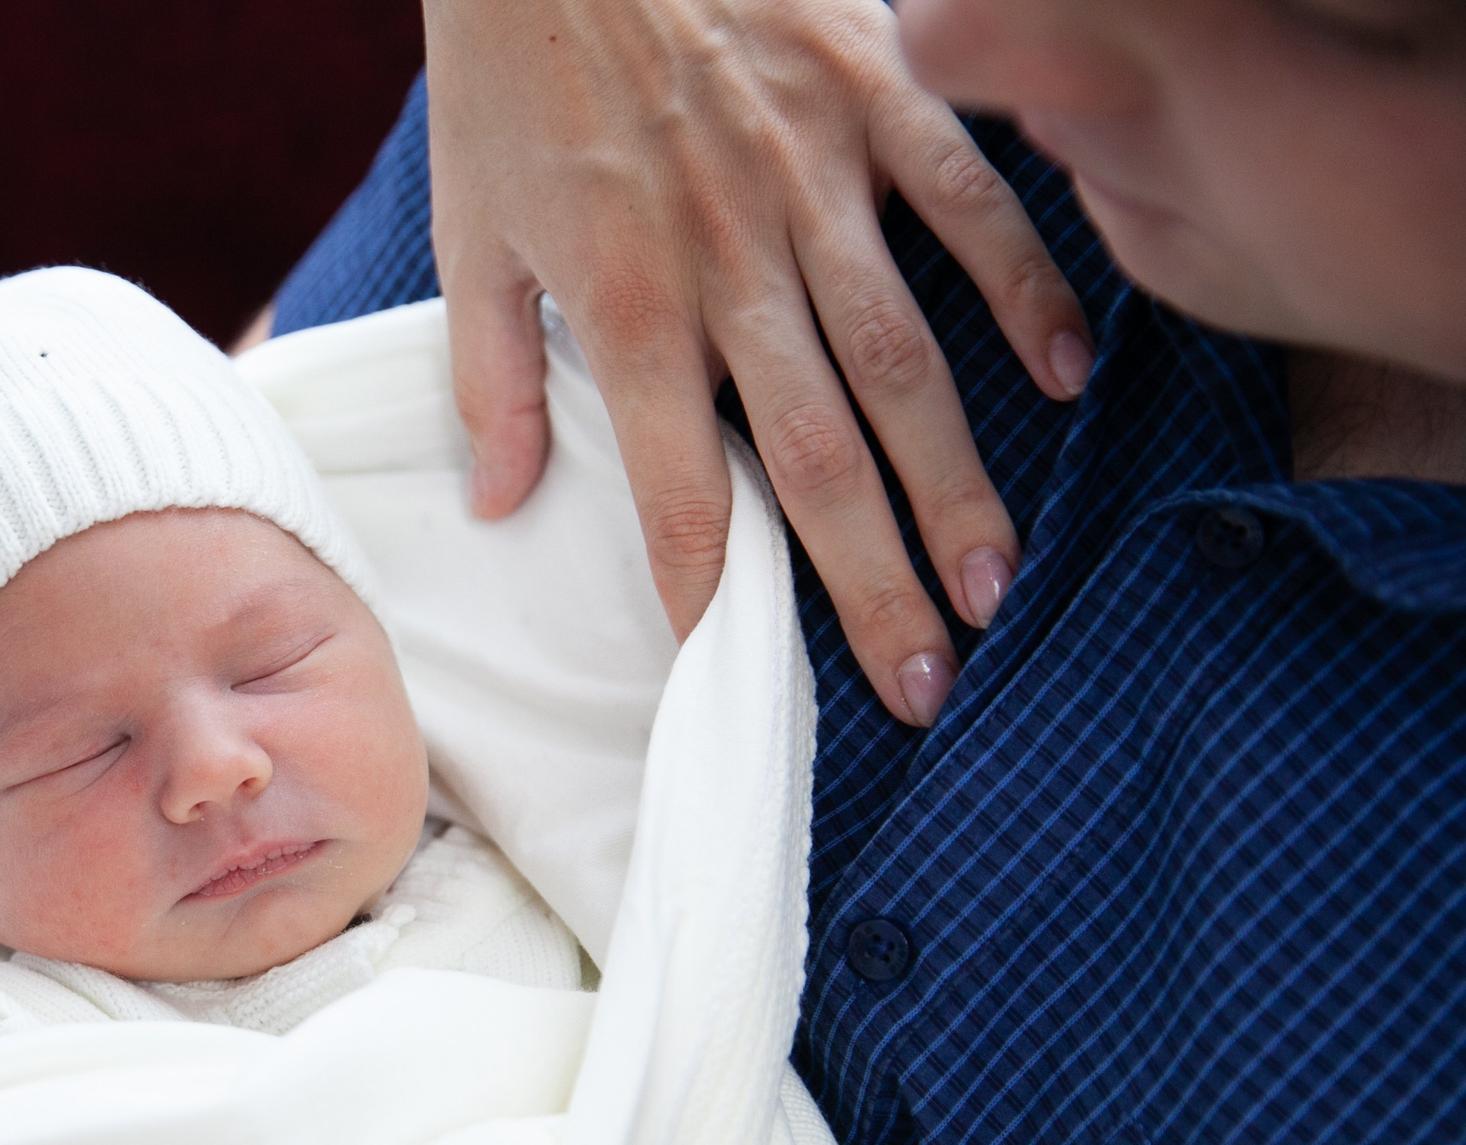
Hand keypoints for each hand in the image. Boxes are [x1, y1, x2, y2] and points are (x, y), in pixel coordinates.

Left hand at [425, 0, 1093, 724]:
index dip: (707, 589)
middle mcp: (731, 260)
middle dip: (869, 580)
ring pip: (903, 358)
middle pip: (813, 454)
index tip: (741, 673)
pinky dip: (1023, 286)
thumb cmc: (510, 71)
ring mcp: (814, 178)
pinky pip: (967, 204)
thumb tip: (503, 504)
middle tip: (926, 685)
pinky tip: (1064, 377)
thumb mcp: (469, 230)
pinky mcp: (875, 96)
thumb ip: (494, 374)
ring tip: (995, 584)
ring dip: (955, 479)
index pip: (677, 486)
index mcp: (627, 304)